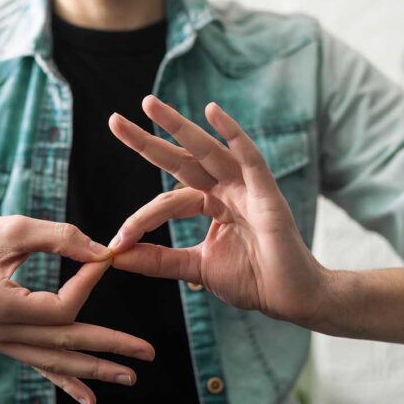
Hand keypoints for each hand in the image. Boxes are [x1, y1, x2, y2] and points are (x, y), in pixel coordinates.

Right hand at [0, 215, 155, 403]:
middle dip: (108, 347)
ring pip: (53, 360)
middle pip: (62, 343)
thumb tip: (103, 253)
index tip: (105, 260)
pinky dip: (64, 379)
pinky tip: (89, 397)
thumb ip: (62, 238)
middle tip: (146, 352)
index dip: (87, 284)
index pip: (59, 308)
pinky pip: (37, 363)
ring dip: (92, 369)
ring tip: (129, 375)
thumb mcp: (15, 228)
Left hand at [106, 96, 330, 323]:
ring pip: (206, 150)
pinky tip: (211, 111)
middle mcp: (226, 189)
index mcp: (210, 203)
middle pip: (180, 159)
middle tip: (114, 121)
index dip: (140, 220)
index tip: (117, 242)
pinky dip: (232, 133)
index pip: (166, 202)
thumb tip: (115, 255)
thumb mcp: (193, 268)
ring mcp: (247, 188)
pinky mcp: (267, 194)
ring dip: (177, 126)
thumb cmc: (252, 280)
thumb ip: (157, 260)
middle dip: (147, 140)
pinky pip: (248, 158)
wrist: (290, 299)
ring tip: (148, 104)